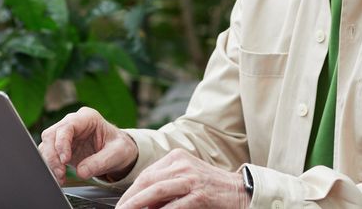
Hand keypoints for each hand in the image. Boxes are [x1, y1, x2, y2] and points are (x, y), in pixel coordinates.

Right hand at [38, 107, 138, 183]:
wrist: (118, 153)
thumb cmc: (119, 147)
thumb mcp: (117, 154)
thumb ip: (101, 161)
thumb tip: (81, 172)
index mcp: (87, 117)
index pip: (67, 126)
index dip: (62, 142)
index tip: (65, 160)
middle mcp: (73, 123)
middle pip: (51, 134)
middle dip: (52, 155)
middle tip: (60, 173)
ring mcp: (66, 134)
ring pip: (47, 144)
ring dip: (50, 162)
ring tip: (59, 178)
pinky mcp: (61, 147)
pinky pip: (49, 154)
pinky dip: (51, 166)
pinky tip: (58, 177)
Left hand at [115, 149, 250, 208]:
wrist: (240, 190)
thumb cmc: (210, 188)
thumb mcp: (185, 180)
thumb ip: (165, 187)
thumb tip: (141, 203)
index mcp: (176, 157)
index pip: (146, 174)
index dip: (130, 191)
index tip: (121, 205)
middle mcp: (182, 164)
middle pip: (148, 180)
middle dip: (130, 199)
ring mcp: (191, 178)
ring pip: (157, 191)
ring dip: (139, 204)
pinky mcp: (200, 194)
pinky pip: (175, 205)